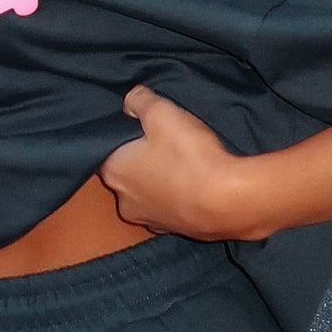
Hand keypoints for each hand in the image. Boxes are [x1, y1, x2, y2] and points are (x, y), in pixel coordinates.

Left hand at [99, 86, 254, 240]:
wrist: (227, 203)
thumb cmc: (189, 155)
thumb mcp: (162, 112)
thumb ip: (139, 101)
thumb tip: (129, 102)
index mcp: (113, 171)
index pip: (104, 148)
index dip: (123, 134)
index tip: (143, 125)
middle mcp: (123, 200)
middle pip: (127, 171)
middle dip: (142, 157)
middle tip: (167, 141)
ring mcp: (149, 220)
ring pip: (149, 191)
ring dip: (161, 178)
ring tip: (185, 161)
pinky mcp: (175, 230)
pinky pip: (171, 206)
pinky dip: (178, 195)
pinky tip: (195, 183)